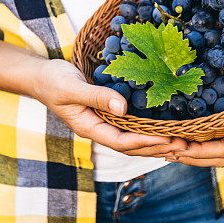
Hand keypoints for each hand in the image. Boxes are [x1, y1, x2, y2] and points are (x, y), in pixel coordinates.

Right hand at [33, 59, 186, 156]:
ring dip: (155, 142)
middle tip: (184, 145)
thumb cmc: (52, 80)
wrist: (40, 75)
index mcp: (88, 127)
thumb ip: (96, 97)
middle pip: (130, 146)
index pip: (121, 141)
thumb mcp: (72, 87)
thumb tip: (123, 107)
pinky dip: (147, 129)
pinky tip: (162, 128)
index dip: (145, 142)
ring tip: (179, 143)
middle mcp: (97, 129)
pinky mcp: (106, 113)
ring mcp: (102, 123)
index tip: (167, 139)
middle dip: (156, 147)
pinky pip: (129, 126)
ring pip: (132, 139)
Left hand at [167, 66, 223, 166]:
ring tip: (172, 143)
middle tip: (159, 148)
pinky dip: (211, 139)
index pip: (220, 152)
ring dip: (197, 150)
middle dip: (188, 156)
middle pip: (217, 157)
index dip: (194, 153)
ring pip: (223, 150)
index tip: (169, 147)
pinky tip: (199, 131)